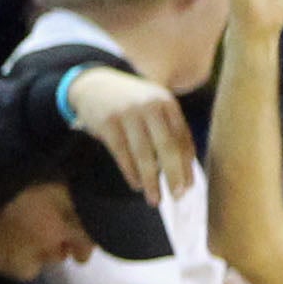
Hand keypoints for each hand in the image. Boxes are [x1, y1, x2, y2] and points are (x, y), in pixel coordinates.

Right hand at [63, 67, 195, 201]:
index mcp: (167, 103)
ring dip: (151, 180)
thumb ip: (169, 130)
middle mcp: (149, 107)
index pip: (182, 138)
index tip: (188, 186)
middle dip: (174, 175)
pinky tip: (137, 184)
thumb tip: (185, 167)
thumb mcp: (153, 108)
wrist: (94, 85)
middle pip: (166, 147)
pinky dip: (131, 173)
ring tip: (155, 199)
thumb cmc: (131, 103)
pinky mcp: (107, 124)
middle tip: (178, 196)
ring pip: (143, 155)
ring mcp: (127, 115)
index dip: (186, 164)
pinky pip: (122, 155)